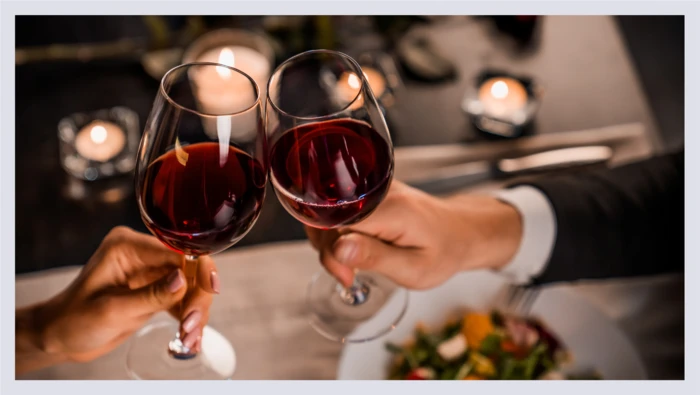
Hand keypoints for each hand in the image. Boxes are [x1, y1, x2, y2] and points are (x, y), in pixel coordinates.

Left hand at [16, 226, 219, 374]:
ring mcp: (151, 271)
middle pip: (190, 268)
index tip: (211, 291)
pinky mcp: (156, 289)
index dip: (199, 268)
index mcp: (128, 246)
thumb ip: (152, 294)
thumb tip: (184, 280)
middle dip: (197, 298)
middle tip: (192, 326)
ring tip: (189, 340)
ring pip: (192, 286)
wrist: (60, 337)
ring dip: (195, 312)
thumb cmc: (74, 320)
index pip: (177, 249)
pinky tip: (189, 338)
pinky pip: (184, 299)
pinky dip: (189, 318)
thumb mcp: (113, 309)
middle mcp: (143, 253)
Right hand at [306, 181, 522, 289]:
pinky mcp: (370, 191)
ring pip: (329, 211)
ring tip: (350, 265)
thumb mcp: (414, 268)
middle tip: (348, 275)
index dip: (331, 251)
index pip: (337, 221)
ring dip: (329, 241)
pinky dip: (338, 231)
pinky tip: (351, 249)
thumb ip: (374, 257)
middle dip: (327, 249)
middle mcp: (379, 191)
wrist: (462, 231)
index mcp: (391, 209)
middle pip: (328, 214)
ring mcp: (373, 188)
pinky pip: (340, 209)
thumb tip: (337, 248)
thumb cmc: (444, 252)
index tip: (346, 275)